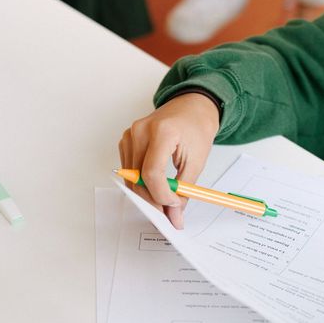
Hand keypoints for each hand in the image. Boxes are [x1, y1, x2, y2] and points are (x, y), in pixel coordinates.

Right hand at [118, 92, 219, 227]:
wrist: (191, 107)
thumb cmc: (196, 128)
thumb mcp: (197, 160)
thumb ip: (184, 190)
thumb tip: (174, 215)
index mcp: (162, 131)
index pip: (152, 173)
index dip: (161, 195)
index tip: (173, 206)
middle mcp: (140, 131)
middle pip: (138, 179)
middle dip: (153, 201)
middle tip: (169, 215)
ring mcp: (130, 135)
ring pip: (131, 178)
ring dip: (146, 194)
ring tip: (164, 201)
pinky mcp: (126, 140)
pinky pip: (129, 170)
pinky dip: (141, 183)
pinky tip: (155, 186)